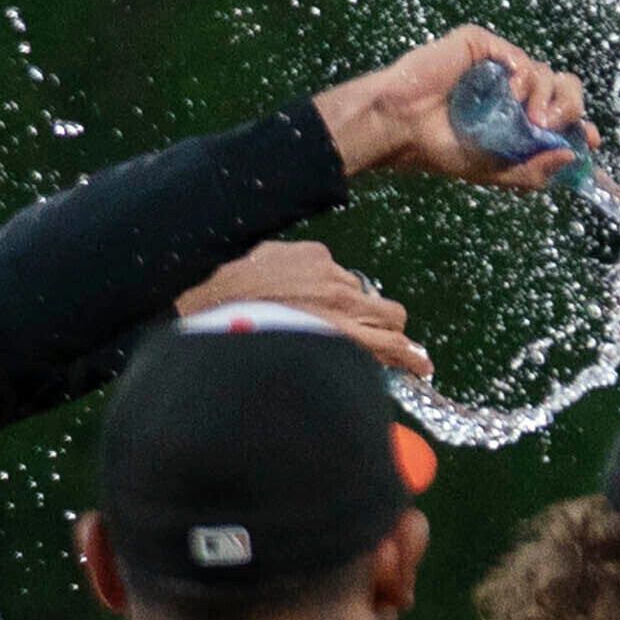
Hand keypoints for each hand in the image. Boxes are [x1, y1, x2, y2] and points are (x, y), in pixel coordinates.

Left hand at [174, 239, 426, 378]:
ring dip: (348, 302)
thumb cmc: (237, 340)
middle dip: (390, 328)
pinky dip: (320, 278)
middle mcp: (342, 306)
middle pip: (393, 316)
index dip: (414, 359)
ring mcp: (329, 275)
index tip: (420, 366)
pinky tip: (291, 286)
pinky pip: (332, 267)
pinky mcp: (312, 252)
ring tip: (315, 310)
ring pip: (361, 291)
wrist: (198, 294)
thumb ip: (326, 358)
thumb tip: (341, 365)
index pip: (397, 348)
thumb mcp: (290, 362)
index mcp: (339, 339)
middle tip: (375, 337)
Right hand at [319, 26, 598, 185]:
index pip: (563, 113)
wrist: (404, 127)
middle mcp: (514, 89)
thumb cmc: (444, 149)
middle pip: (565, 86)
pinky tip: (513, 94)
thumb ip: (536, 171)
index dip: (582, 124)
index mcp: (519, 116)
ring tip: (528, 117)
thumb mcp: (498, 172)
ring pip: (547, 72)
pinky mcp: (481, 45)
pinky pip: (519, 55)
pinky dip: (525, 75)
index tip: (592, 138)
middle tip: (551, 126)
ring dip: (547, 98)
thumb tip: (573, 157)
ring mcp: (499, 65)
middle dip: (570, 107)